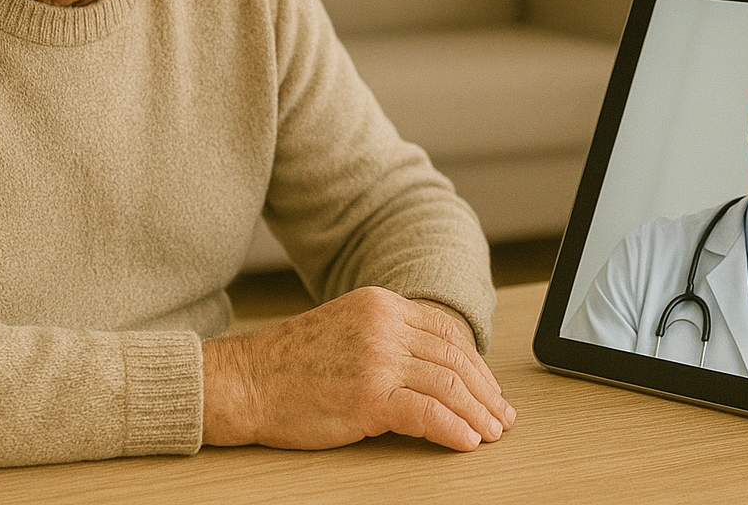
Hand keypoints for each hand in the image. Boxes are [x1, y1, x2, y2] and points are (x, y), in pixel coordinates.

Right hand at [202, 286, 515, 451]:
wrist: (245, 381)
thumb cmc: (289, 364)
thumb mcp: (346, 330)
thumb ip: (388, 337)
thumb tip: (436, 370)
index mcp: (381, 304)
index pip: (449, 333)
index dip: (477, 365)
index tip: (489, 390)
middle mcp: (384, 325)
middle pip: (455, 360)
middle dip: (485, 393)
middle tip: (502, 417)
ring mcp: (377, 359)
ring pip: (449, 387)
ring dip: (477, 415)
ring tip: (490, 434)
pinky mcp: (368, 396)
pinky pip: (428, 414)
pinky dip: (454, 430)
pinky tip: (466, 442)